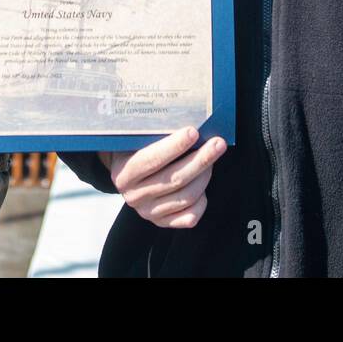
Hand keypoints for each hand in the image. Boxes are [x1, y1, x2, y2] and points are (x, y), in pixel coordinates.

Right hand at [102, 127, 225, 227]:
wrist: (127, 174)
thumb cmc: (136, 150)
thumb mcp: (135, 139)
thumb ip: (153, 133)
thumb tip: (186, 119)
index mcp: (124, 172)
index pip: (151, 160)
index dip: (174, 146)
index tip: (194, 131)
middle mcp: (134, 196)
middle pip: (175, 179)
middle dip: (201, 159)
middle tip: (218, 143)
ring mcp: (148, 212)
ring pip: (186, 197)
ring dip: (204, 175)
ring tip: (212, 158)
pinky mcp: (162, 222)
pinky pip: (190, 218)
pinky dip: (202, 201)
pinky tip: (202, 182)